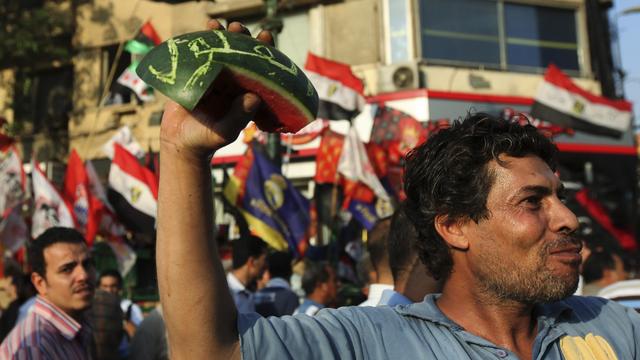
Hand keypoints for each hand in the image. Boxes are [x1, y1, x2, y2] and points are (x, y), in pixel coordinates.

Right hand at [159, 21, 273, 159]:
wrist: (180, 142)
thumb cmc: (206, 140)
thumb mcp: (225, 131)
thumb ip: (239, 116)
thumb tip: (254, 97)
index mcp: (244, 93)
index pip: (258, 70)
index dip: (263, 52)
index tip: (265, 36)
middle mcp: (231, 83)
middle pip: (240, 55)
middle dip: (241, 39)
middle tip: (238, 27)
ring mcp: (213, 78)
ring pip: (220, 52)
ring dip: (222, 36)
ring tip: (218, 25)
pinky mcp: (194, 76)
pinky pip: (199, 55)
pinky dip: (201, 41)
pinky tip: (205, 29)